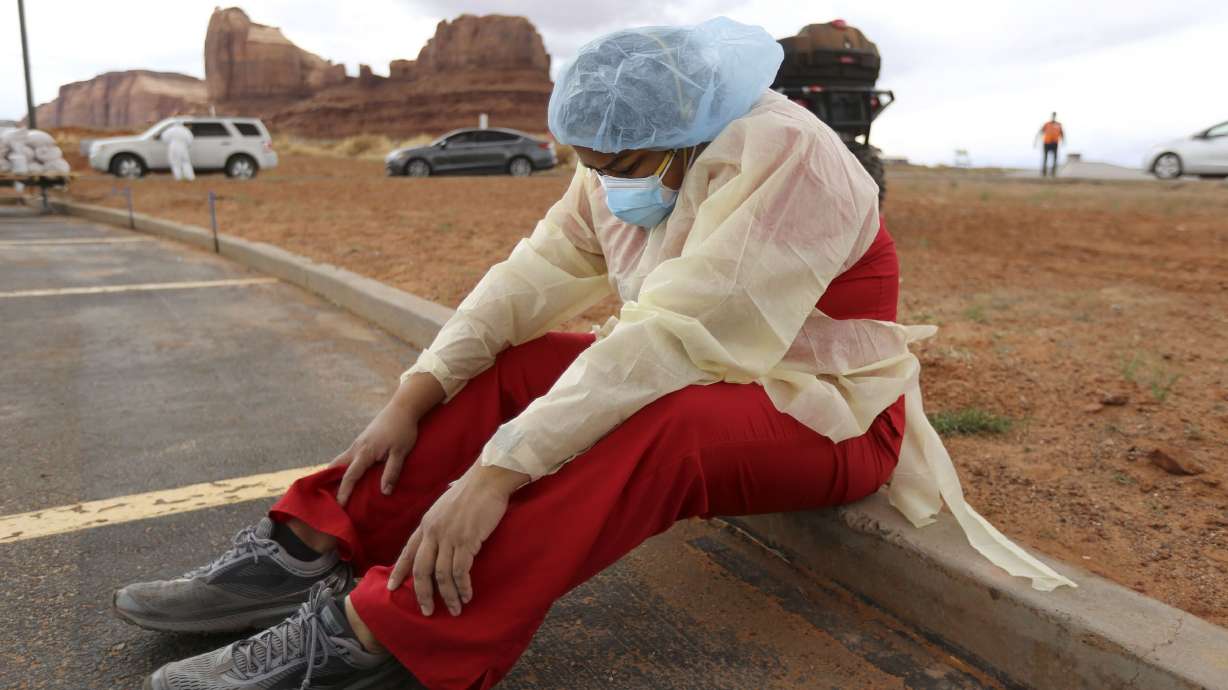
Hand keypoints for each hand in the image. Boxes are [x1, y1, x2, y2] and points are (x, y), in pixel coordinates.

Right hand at [329, 400, 418, 505]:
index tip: (339, 505)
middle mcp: (357, 447)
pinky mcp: (362, 440)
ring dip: (333, 473)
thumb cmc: (403, 430)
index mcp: (365, 452)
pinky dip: (342, 466)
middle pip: (336, 466)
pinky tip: (345, 474)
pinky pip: (347, 456)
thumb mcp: (401, 452)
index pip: (350, 476)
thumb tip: (384, 492)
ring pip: (340, 460)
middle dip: (328, 481)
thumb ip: (392, 472)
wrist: (403, 407)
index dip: (344, 491)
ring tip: (329, 489)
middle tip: (323, 497)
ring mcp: (358, 443)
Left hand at [387, 465, 526, 615]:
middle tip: (427, 611)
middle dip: (423, 594)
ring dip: (448, 595)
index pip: (408, 551)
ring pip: (441, 574)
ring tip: (455, 609)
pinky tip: (467, 595)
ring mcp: (449, 536)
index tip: (391, 588)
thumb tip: (442, 524)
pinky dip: (463, 586)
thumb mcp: (447, 503)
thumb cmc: (472, 490)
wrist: (488, 478)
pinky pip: (460, 571)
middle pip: (421, 570)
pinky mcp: (467, 540)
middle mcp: (433, 531)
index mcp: (426, 523)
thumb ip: (441, 518)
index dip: (399, 571)